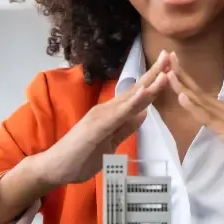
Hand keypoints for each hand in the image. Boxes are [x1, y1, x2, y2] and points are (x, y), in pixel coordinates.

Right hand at [37, 50, 170, 186]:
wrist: (54, 168)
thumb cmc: (80, 157)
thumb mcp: (110, 143)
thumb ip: (125, 128)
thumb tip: (143, 113)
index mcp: (112, 114)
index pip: (138, 96)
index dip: (154, 82)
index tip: (170, 67)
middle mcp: (107, 110)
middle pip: (136, 90)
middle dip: (155, 73)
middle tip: (170, 55)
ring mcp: (101, 116)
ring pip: (130, 99)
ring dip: (148, 84)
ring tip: (164, 69)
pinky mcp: (97, 127)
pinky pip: (119, 114)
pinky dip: (133, 102)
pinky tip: (144, 91)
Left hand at [166, 53, 223, 190]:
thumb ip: (223, 134)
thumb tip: (214, 130)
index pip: (203, 97)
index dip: (187, 82)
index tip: (172, 68)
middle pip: (200, 93)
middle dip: (182, 75)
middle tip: (166, 57)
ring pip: (202, 102)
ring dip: (183, 87)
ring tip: (168, 72)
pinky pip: (208, 119)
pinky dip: (194, 107)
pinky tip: (182, 97)